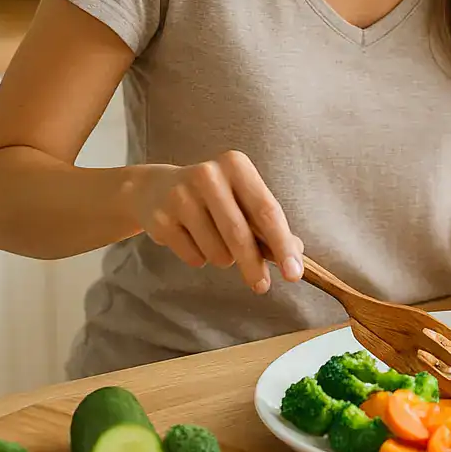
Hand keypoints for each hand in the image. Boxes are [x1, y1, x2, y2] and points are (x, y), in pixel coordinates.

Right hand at [132, 150, 303, 294]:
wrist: (155, 190)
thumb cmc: (213, 197)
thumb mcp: (241, 198)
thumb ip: (267, 224)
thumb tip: (295, 255)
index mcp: (236, 165)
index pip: (266, 210)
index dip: (282, 244)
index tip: (293, 273)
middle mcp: (208, 175)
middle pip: (239, 233)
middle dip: (254, 265)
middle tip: (262, 286)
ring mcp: (181, 196)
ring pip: (216, 251)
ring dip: (224, 259)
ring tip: (216, 243)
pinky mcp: (160, 219)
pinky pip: (193, 257)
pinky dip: (200, 258)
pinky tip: (192, 239)